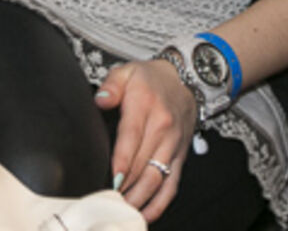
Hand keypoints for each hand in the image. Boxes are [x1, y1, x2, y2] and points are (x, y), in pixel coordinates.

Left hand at [94, 58, 195, 219]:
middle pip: (142, 164)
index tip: (112, 180)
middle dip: (124, 186)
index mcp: (146, 106)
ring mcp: (174, 144)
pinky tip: (145, 215)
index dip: (122, 162)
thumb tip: (101, 100)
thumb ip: (112, 85)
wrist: (186, 79)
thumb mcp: (127, 71)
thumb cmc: (150, 79)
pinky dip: (159, 203)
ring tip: (121, 211)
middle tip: (106, 201)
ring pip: (157, 179)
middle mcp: (163, 127)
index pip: (132, 138)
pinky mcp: (181, 156)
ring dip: (139, 199)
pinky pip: (172, 185)